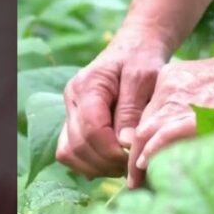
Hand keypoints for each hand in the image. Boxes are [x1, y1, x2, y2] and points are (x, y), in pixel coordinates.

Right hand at [55, 25, 171, 178]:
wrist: (135, 47)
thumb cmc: (143, 59)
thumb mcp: (144, 78)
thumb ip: (132, 110)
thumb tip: (124, 143)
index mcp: (88, 85)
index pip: (92, 130)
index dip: (113, 151)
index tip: (135, 156)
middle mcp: (72, 98)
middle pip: (78, 146)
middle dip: (107, 162)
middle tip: (133, 165)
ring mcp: (70, 110)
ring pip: (69, 153)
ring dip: (96, 166)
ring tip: (123, 165)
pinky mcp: (73, 121)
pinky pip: (71, 152)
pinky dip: (90, 163)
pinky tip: (113, 162)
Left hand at [126, 47, 213, 187]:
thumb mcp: (202, 83)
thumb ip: (186, 103)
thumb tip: (180, 134)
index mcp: (168, 79)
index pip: (145, 116)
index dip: (139, 140)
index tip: (138, 160)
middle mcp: (166, 89)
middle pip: (140, 126)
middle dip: (133, 154)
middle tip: (133, 179)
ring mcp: (177, 100)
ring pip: (144, 133)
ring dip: (137, 160)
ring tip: (136, 183)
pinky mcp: (192, 114)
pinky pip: (163, 135)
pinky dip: (151, 151)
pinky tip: (145, 165)